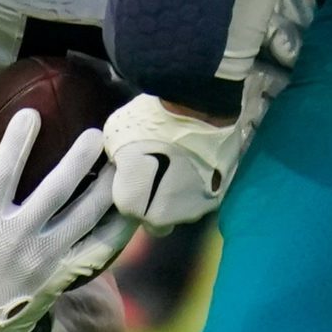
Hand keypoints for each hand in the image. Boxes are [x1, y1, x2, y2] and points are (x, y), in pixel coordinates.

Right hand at [0, 109, 132, 331]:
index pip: (1, 177)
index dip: (15, 145)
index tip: (30, 113)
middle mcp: (18, 240)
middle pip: (54, 194)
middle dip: (77, 162)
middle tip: (96, 133)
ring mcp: (47, 258)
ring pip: (86, 218)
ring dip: (107, 188)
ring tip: (123, 160)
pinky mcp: (68, 272)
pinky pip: (102, 247)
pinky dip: (121, 226)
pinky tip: (136, 202)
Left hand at [104, 93, 251, 229]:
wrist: (198, 111)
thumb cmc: (149, 123)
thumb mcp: (114, 138)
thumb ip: (118, 161)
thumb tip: (124, 163)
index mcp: (131, 205)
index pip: (125, 208)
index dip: (128, 189)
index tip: (134, 171)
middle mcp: (161, 217)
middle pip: (154, 219)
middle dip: (153, 204)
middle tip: (156, 175)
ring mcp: (192, 210)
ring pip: (180, 211)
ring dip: (179, 196)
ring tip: (181, 167)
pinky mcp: (217, 198)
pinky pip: (201, 198)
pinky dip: (199, 186)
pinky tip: (199, 165)